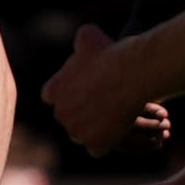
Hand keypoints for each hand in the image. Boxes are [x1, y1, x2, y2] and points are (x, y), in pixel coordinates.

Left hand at [43, 23, 169, 155]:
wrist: (131, 75)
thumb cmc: (109, 54)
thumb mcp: (88, 36)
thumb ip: (80, 41)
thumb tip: (82, 39)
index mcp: (54, 91)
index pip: (53, 96)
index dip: (67, 93)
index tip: (80, 89)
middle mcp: (61, 114)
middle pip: (68, 117)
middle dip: (80, 112)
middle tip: (99, 104)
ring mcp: (77, 133)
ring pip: (82, 134)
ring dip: (92, 128)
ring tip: (110, 117)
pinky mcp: (95, 147)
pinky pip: (98, 148)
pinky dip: (107, 142)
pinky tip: (118, 131)